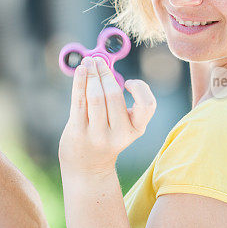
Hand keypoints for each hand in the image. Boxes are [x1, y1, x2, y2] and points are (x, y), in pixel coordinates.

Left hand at [59, 56, 155, 174]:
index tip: (127, 83)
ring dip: (91, 74)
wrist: (87, 166)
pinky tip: (80, 70)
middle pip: (113, 95)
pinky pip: (79, 102)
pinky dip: (79, 82)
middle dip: (105, 73)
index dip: (140, 89)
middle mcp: (118, 134)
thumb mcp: (121, 125)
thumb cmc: (106, 137)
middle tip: (98, 60)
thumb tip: (105, 66)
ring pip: (95, 97)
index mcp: (135, 129)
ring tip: (88, 62)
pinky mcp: (79, 132)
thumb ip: (118, 101)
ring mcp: (98, 135)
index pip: (147, 106)